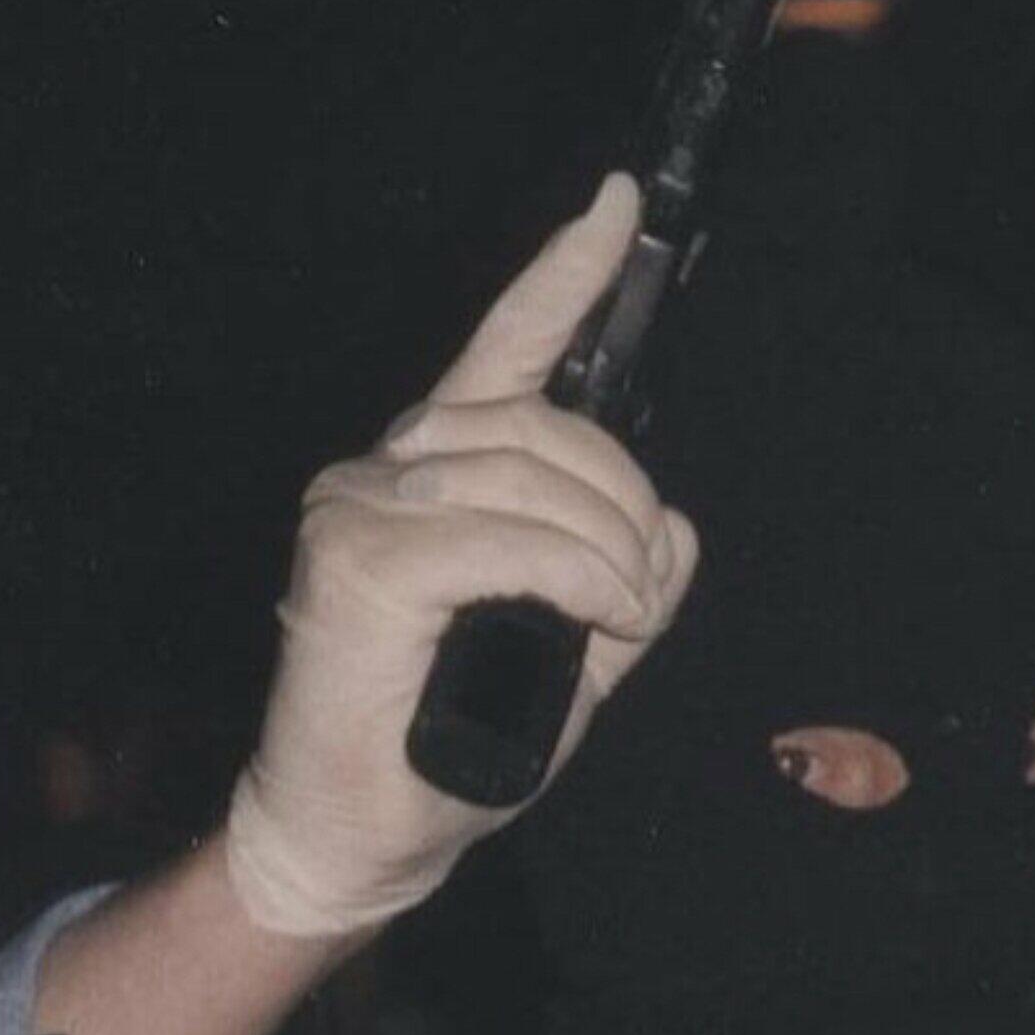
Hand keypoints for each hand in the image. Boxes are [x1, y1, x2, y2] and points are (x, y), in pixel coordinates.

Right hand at [222, 175, 699, 936]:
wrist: (366, 832)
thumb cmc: (455, 748)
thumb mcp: (577, 656)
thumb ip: (626, 586)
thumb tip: (680, 531)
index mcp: (436, 471)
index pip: (506, 351)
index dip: (562, 274)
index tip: (614, 202)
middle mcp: (386, 466)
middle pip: (547, 428)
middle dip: (627, 507)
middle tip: (640, 595)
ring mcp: (358, 505)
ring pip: (532, 481)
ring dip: (608, 553)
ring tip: (614, 618)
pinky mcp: (354, 561)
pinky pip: (502, 540)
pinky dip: (571, 577)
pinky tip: (592, 615)